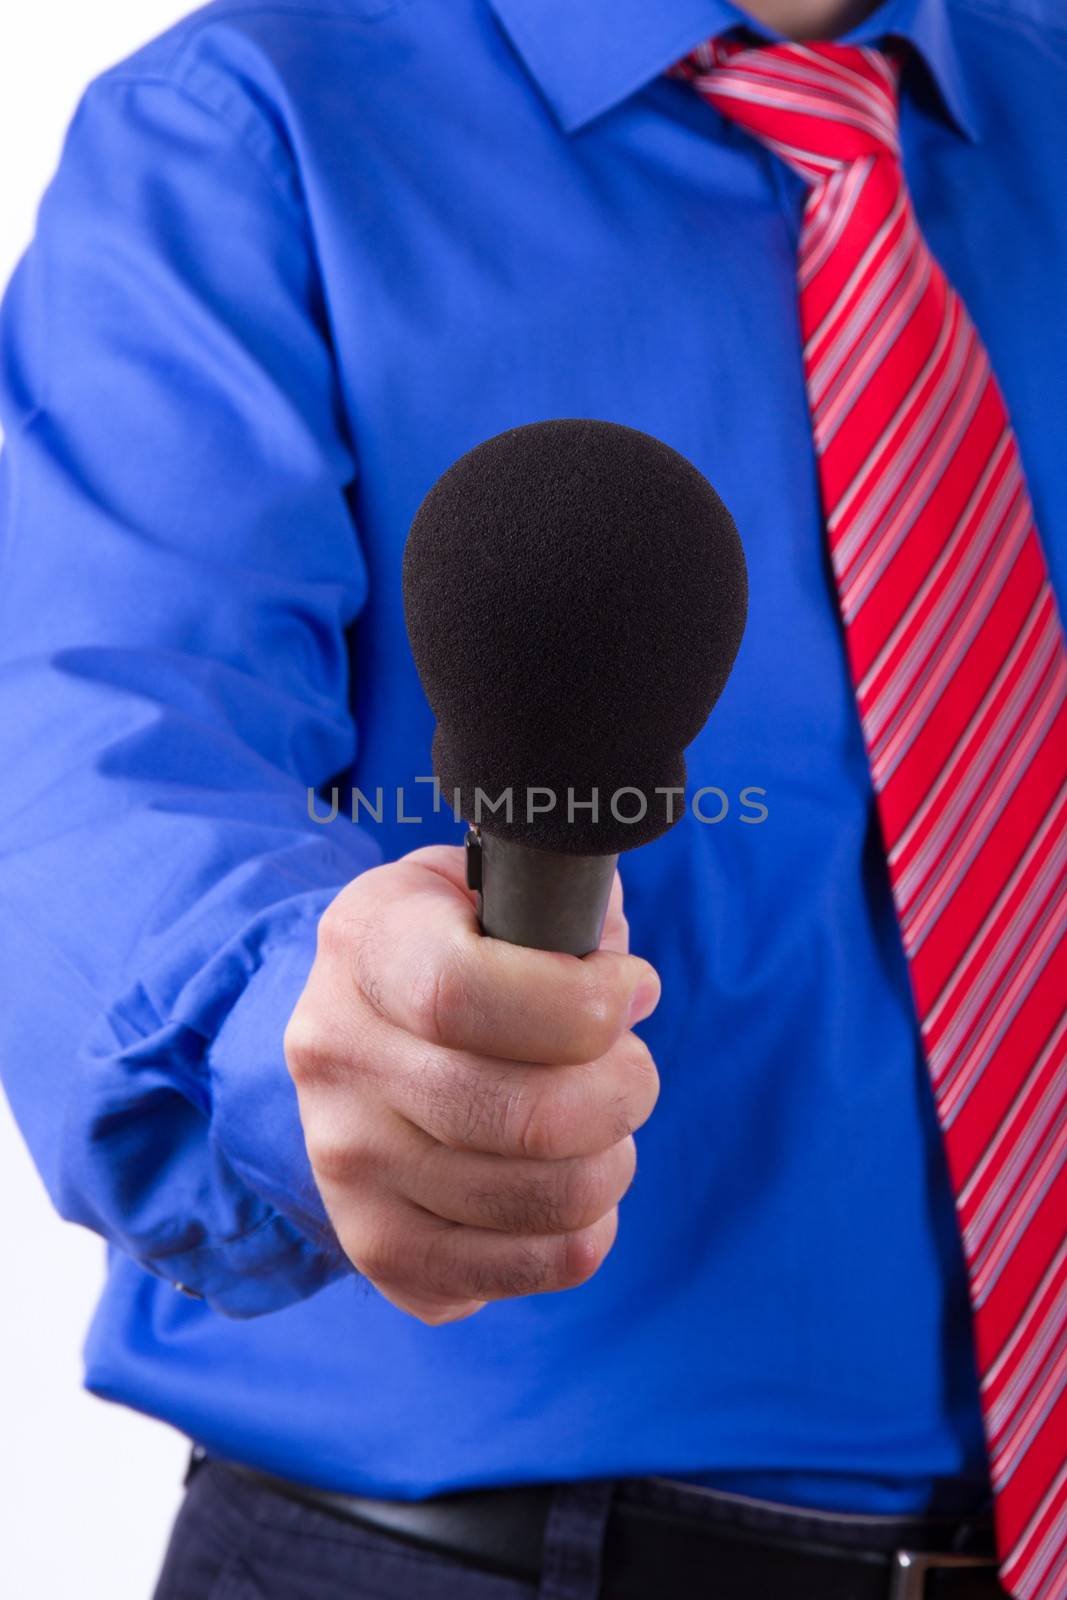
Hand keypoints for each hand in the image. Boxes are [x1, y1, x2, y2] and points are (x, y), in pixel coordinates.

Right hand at [284, 845, 659, 1323]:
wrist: (361, 1032)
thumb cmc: (459, 946)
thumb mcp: (491, 886)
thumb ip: (560, 907)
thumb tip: (629, 991)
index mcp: (363, 943)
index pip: (461, 994)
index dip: (579, 1004)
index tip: (632, 990)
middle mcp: (334, 1055)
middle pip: (518, 1113)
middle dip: (621, 1092)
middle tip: (632, 1069)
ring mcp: (346, 1162)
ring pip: (536, 1198)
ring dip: (612, 1163)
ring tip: (607, 1124)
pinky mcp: (378, 1246)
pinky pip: (524, 1269)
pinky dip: (584, 1233)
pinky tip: (572, 1179)